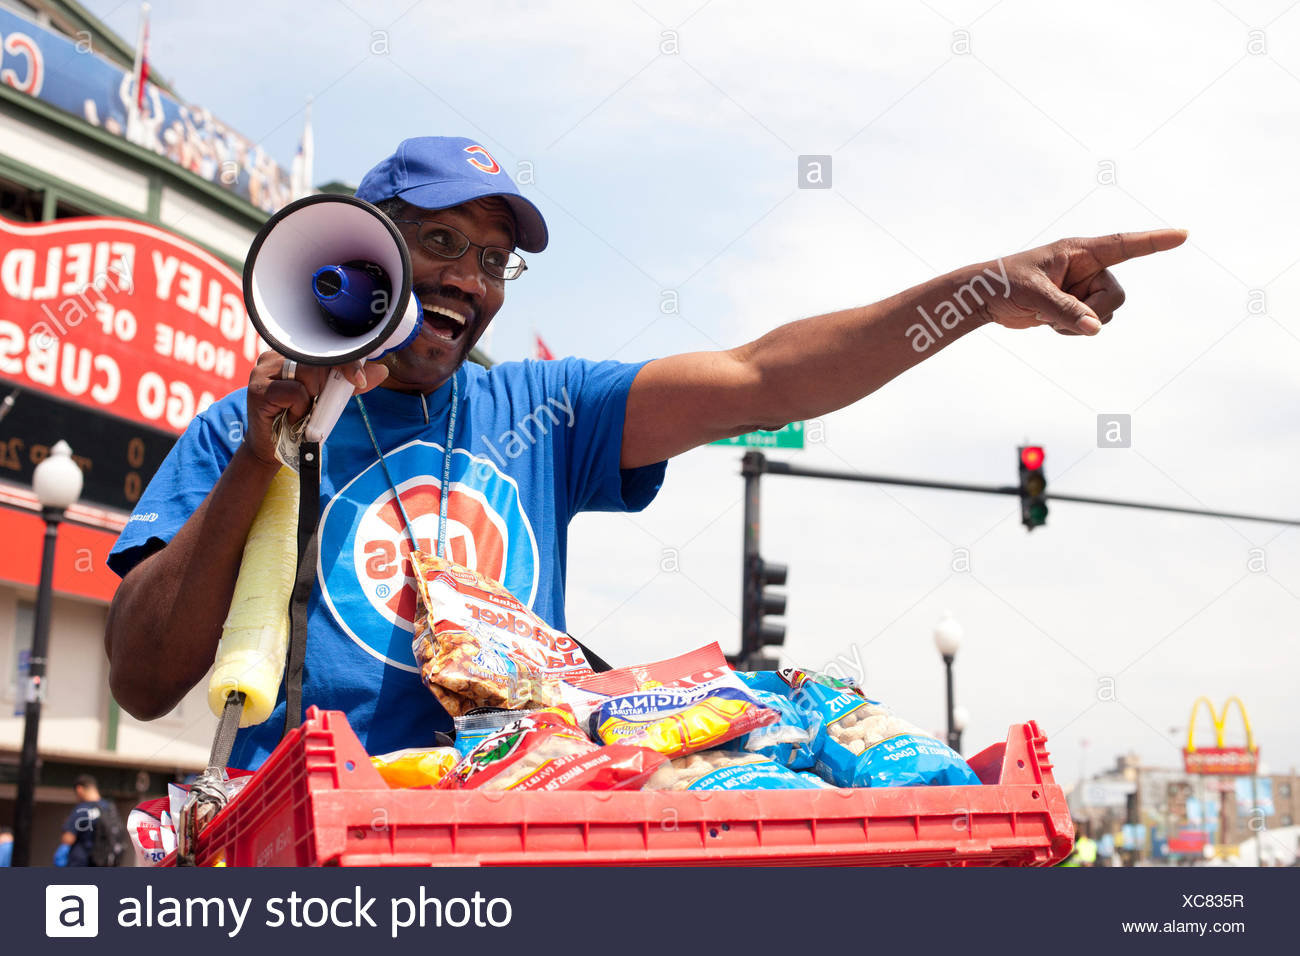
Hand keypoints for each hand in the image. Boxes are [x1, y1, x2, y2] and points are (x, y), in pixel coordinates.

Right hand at [242, 352, 388, 466]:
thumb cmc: (299, 418)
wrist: (272, 449)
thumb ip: (350, 383)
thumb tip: (381, 370)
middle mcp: (274, 355)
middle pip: (317, 360)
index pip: (323, 348)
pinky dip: (300, 408)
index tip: (359, 378)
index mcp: (290, 353)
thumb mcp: (329, 398)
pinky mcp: (258, 389)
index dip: (346, 360)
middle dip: (327, 385)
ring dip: (312, 399)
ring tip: (299, 410)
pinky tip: (289, 416)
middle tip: (316, 402)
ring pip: (308, 375)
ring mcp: (263, 370)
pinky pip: (296, 392)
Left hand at [984, 229, 1187, 335]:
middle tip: (1054, 312)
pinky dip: (1071, 330)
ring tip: (1045, 314)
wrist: (986, 299)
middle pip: (1116, 295)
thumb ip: (1064, 310)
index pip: (1124, 245)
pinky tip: (1047, 321)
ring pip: (1106, 313)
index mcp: (1079, 251)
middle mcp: (1087, 268)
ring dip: (1077, 323)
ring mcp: (1084, 288)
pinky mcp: (1077, 306)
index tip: (1182, 235)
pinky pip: (1092, 325)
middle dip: (1092, 311)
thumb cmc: (1005, 284)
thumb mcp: (1034, 294)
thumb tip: (1094, 328)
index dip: (1154, 241)